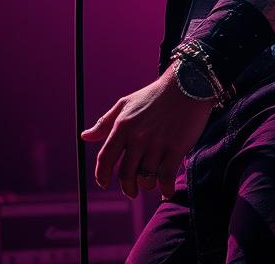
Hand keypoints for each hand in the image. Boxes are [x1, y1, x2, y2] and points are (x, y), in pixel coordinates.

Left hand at [81, 69, 212, 198]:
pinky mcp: (175, 148)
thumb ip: (105, 122)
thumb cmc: (156, 94)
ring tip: (151, 183)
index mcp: (123, 126)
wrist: (189, 83)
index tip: (104, 183)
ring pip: (145, 179)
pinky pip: (165, 178)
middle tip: (132, 191)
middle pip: (125, 175)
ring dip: (147, 186)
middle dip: (127, 187)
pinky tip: (166, 190)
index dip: (102, 176)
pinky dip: (165, 189)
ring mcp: (157, 144)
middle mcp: (137, 137)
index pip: (104, 159)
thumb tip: (85, 136)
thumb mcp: (126, 103)